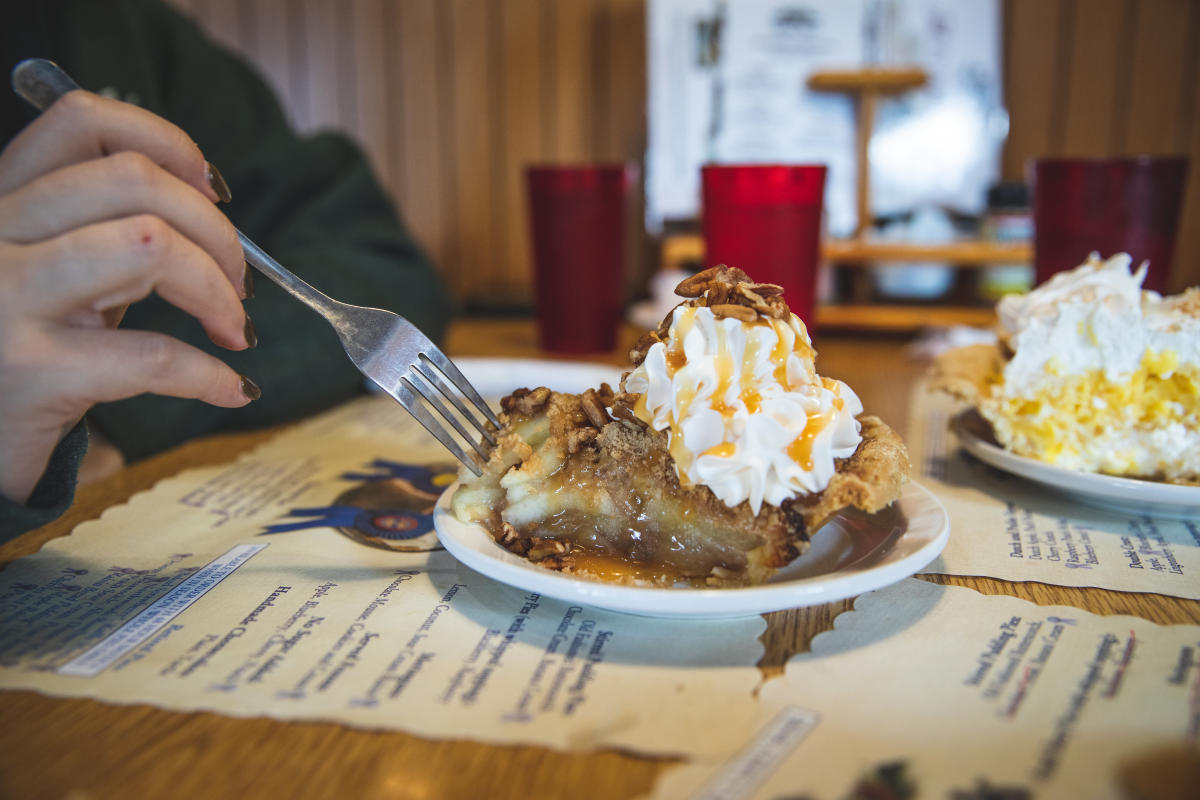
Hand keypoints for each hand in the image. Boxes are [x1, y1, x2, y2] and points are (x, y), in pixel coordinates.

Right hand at [0, 90, 255, 504]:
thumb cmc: (24, 350)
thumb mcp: (54, 271)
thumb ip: (106, 227)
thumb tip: (208, 206)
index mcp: (3, 198)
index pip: (83, 122)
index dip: (168, 144)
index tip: (216, 192)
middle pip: (135, 180)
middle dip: (216, 231)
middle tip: (240, 284)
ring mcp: (7, 297)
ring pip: (151, 245)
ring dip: (217, 291)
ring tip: (234, 329)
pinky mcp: (31, 370)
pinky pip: (153, 355)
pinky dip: (211, 372)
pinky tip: (232, 387)